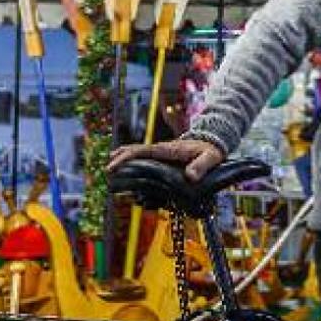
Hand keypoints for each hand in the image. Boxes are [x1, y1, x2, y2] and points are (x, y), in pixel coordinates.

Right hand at [109, 137, 226, 180]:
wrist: (213, 143)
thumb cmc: (211, 151)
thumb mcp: (210, 158)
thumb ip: (201, 166)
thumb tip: (190, 177)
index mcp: (168, 150)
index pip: (142, 151)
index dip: (127, 157)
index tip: (114, 164)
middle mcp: (162, 151)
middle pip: (136, 152)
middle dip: (121, 159)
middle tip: (107, 170)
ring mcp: (162, 155)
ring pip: (139, 155)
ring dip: (125, 161)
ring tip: (112, 171)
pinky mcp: (164, 160)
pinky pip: (146, 161)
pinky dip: (135, 164)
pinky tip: (128, 174)